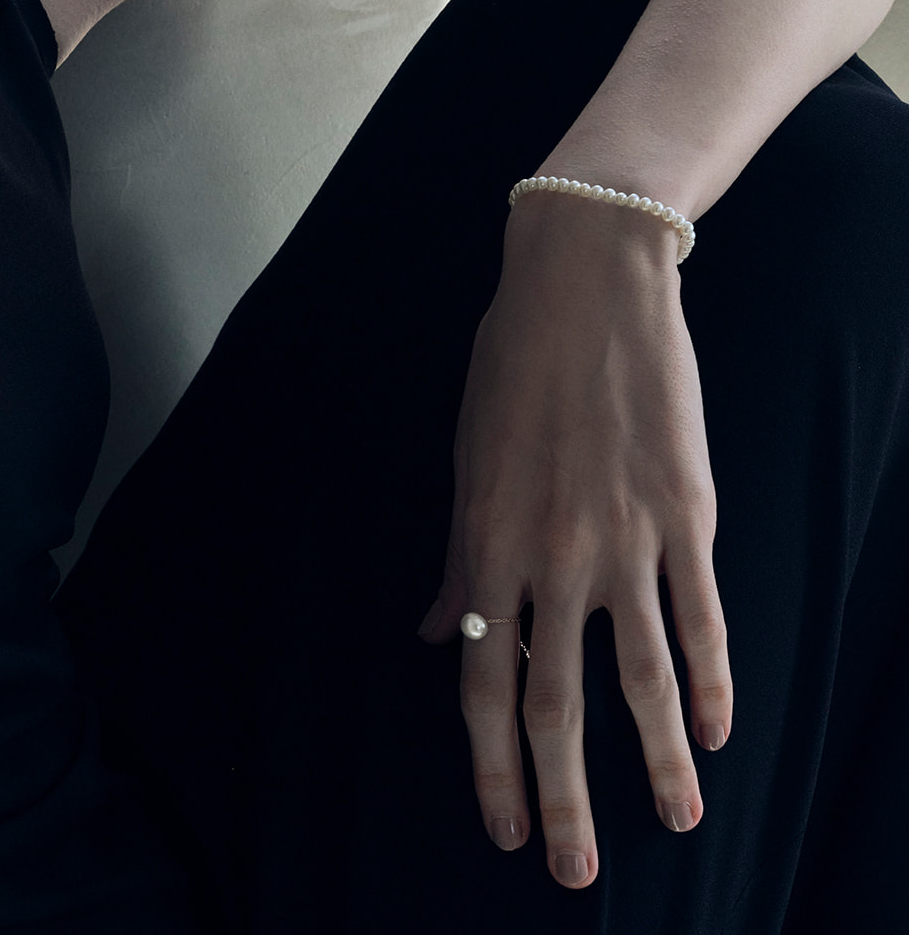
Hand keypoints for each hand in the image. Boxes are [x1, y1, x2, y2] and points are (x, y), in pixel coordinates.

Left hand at [417, 191, 731, 886]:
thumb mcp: (468, 457)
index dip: (489, 760)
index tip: (501, 826)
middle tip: (574, 872)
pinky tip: (717, 729)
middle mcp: (552, 552)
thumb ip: (460, 555)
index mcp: (487, 539)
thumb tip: (442, 634)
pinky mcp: (686, 514)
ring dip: (657, 758)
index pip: (485, 676)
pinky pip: (700, 615)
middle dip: (563, 793)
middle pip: (556, 698)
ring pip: (640, 674)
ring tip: (673, 820)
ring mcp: (624, 537)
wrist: (586, 287)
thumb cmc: (514, 367)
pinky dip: (712, 679)